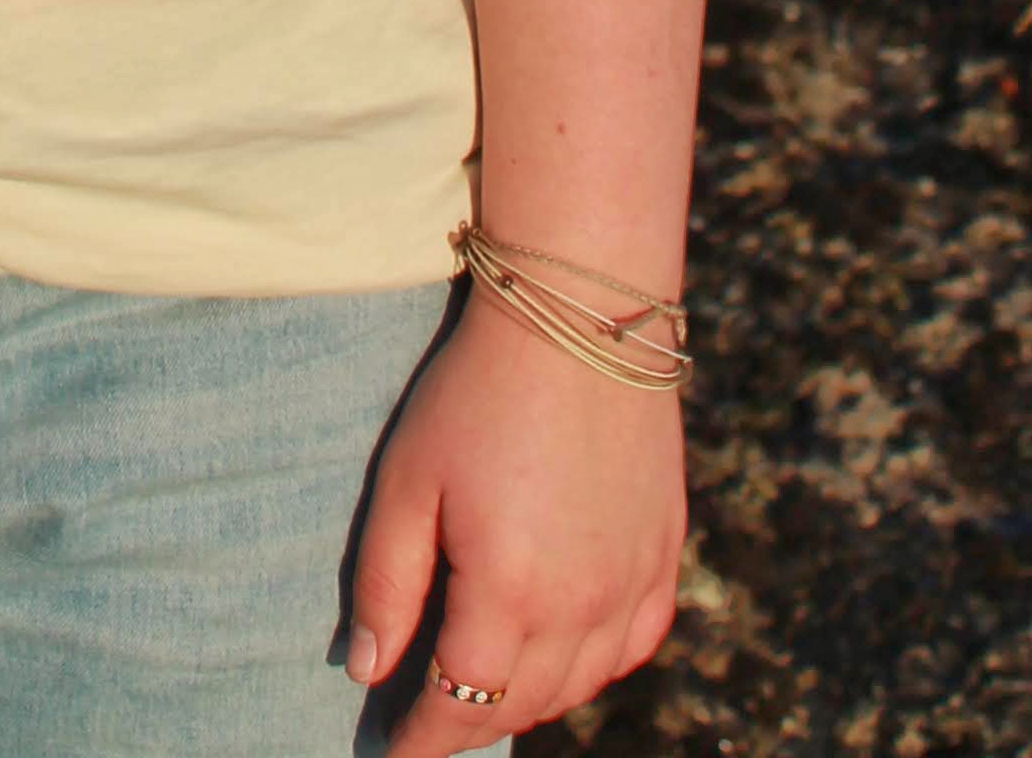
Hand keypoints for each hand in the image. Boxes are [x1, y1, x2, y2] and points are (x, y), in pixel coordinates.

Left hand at [348, 292, 683, 746]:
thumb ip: (386, 583)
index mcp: (511, 593)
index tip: (392, 752)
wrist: (583, 317)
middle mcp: (582, 607)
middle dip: (468, 721)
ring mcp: (632, 584)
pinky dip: (595, 667)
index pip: (459, 702)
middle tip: (428, 721)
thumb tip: (367, 669)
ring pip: (579, 686)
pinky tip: (565, 654)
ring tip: (484, 689)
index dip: (422, 738)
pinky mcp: (665, 555)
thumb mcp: (408, 480)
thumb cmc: (477, 392)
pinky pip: (633, 646)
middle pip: (520, 703)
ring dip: (528, 700)